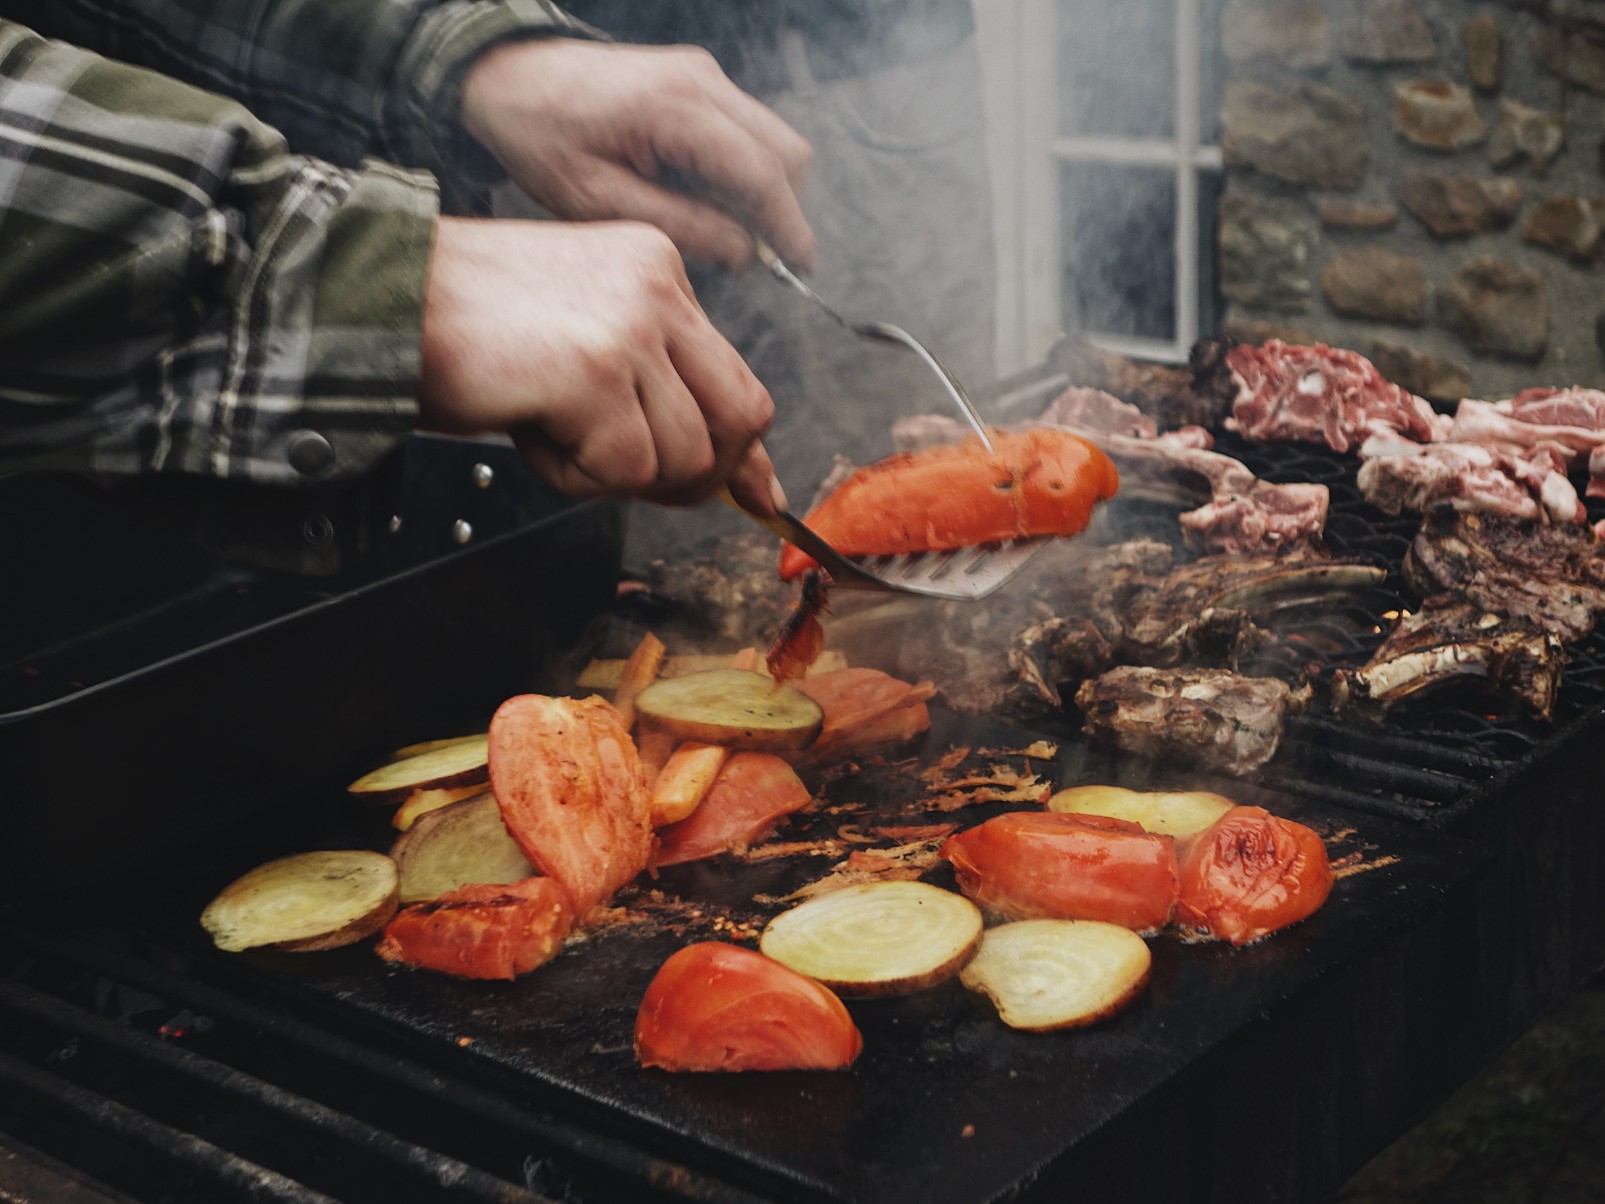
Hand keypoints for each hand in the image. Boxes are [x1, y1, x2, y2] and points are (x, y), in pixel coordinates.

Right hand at [417, 216, 785, 514]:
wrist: (374, 302)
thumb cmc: (462, 330)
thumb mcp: (581, 349)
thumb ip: (660, 394)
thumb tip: (744, 478)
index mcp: (657, 270)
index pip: (737, 377)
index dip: (740, 450)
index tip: (750, 493)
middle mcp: (657, 286)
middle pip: (740, 418)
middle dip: (699, 475)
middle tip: (629, 476)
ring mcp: (631, 324)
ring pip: (684, 456)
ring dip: (615, 473)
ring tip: (549, 430)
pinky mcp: (597, 369)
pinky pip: (625, 469)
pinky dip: (573, 475)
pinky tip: (529, 431)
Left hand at [460, 39, 815, 271]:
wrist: (510, 78)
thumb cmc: (543, 139)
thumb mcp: (598, 200)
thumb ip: (679, 226)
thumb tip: (744, 251)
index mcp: (674, 108)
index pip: (761, 171)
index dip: (788, 225)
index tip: (801, 267)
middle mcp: (701, 80)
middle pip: (786, 150)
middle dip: (784, 208)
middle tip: (757, 257)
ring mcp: (704, 75)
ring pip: (774, 139)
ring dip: (764, 191)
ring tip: (723, 232)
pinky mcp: (699, 80)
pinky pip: (748, 130)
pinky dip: (744, 172)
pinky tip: (706, 201)